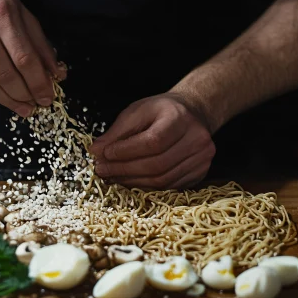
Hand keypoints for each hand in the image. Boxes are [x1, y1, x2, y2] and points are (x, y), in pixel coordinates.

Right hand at [0, 0, 65, 117]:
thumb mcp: (19, 12)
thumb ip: (39, 43)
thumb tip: (57, 76)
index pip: (24, 58)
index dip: (39, 83)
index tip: (47, 97)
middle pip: (4, 75)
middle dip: (23, 96)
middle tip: (33, 106)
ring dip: (5, 101)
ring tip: (19, 105)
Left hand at [89, 93, 215, 188]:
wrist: (193, 113)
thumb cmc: (162, 111)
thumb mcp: (137, 111)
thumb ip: (117, 132)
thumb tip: (96, 151)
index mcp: (180, 118)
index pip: (152, 142)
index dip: (125, 152)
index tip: (103, 154)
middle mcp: (197, 139)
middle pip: (157, 165)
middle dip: (124, 170)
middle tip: (102, 170)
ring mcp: (202, 159)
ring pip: (162, 180)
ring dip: (133, 182)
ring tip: (113, 176)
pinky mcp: (200, 172)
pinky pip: (170, 187)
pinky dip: (146, 187)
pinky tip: (131, 180)